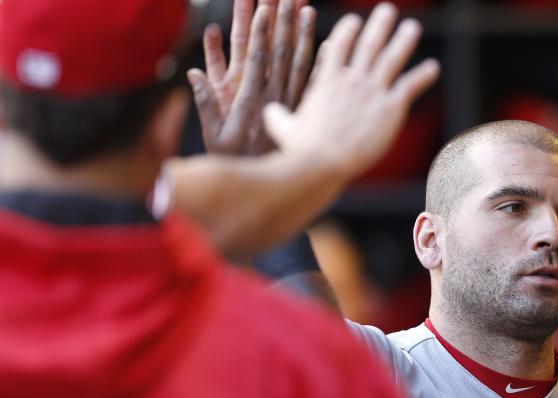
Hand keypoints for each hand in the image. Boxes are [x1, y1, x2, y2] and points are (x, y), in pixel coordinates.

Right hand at [188, 0, 316, 155]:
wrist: (269, 185)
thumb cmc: (236, 160)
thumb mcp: (214, 133)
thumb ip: (206, 102)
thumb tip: (194, 72)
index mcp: (250, 98)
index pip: (256, 59)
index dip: (259, 34)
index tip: (263, 10)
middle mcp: (274, 96)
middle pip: (278, 51)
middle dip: (281, 20)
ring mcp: (291, 101)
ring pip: (298, 61)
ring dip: (301, 32)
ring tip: (305, 6)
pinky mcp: (303, 109)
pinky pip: (314, 82)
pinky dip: (322, 62)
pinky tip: (330, 43)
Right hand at [263, 2, 440, 181]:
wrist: (324, 160)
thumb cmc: (301, 149)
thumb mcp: (283, 127)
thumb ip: (279, 115)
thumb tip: (270, 112)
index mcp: (327, 80)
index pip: (339, 45)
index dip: (348, 30)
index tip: (354, 20)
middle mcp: (352, 79)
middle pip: (369, 44)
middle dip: (379, 25)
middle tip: (388, 10)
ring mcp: (372, 91)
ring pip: (392, 58)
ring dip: (404, 40)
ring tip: (413, 27)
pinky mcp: (390, 108)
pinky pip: (410, 86)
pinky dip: (423, 76)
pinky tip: (434, 68)